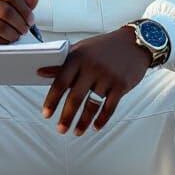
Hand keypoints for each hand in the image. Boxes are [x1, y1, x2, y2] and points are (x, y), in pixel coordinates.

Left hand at [36, 27, 151, 135]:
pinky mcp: (121, 85)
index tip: (46, 114)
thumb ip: (62, 62)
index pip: (60, 82)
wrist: (134, 43)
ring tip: (76, 132)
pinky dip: (101, 119)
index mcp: (78, 57)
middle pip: (75, 97)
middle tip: (60, 129)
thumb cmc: (104, 47)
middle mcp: (92, 67)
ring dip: (83, 122)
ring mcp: (108, 76)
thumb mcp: (81, 49)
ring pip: (92, 105)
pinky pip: (109, 107)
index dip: (52, 100)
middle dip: (66, 117)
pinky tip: (95, 127)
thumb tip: (40, 72)